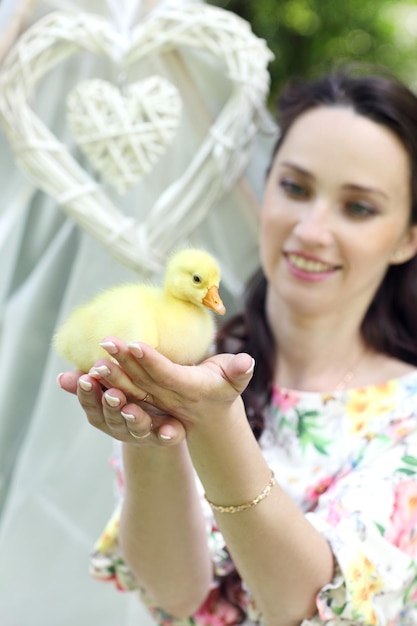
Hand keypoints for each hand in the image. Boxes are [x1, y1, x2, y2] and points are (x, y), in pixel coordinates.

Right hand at [57, 370, 185, 445]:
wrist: (161, 417)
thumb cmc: (128, 396)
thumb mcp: (107, 387)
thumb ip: (86, 383)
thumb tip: (60, 378)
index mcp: (106, 414)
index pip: (92, 405)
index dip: (88, 394)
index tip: (86, 379)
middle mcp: (122, 427)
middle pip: (113, 418)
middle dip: (111, 406)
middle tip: (112, 393)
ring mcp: (144, 433)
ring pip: (137, 428)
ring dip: (134, 419)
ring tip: (132, 409)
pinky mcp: (167, 436)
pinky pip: (168, 437)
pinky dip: (167, 434)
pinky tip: (170, 430)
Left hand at [85, 338, 254, 429]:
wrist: (210, 417)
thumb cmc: (224, 388)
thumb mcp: (234, 379)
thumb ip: (239, 371)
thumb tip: (247, 361)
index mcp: (190, 391)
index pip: (166, 374)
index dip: (150, 360)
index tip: (134, 344)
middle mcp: (169, 401)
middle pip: (143, 381)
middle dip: (123, 363)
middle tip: (106, 342)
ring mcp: (155, 404)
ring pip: (129, 388)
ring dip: (111, 375)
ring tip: (92, 359)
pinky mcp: (144, 402)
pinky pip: (122, 392)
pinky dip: (104, 385)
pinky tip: (84, 373)